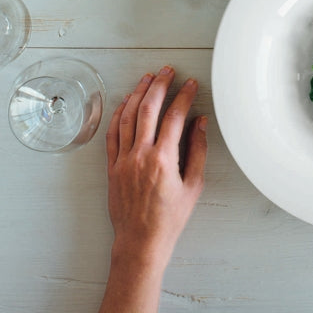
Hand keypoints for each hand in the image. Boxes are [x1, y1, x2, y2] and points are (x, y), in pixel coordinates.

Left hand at [105, 66, 207, 264]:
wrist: (141, 241)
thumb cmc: (170, 218)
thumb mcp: (193, 186)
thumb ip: (197, 151)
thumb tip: (200, 123)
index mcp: (163, 160)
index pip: (175, 117)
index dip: (184, 97)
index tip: (191, 84)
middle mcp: (140, 156)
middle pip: (148, 109)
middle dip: (159, 86)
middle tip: (167, 72)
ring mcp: (123, 160)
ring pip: (128, 117)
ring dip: (138, 94)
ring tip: (147, 79)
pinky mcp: (112, 167)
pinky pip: (112, 134)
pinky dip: (118, 115)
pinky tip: (125, 103)